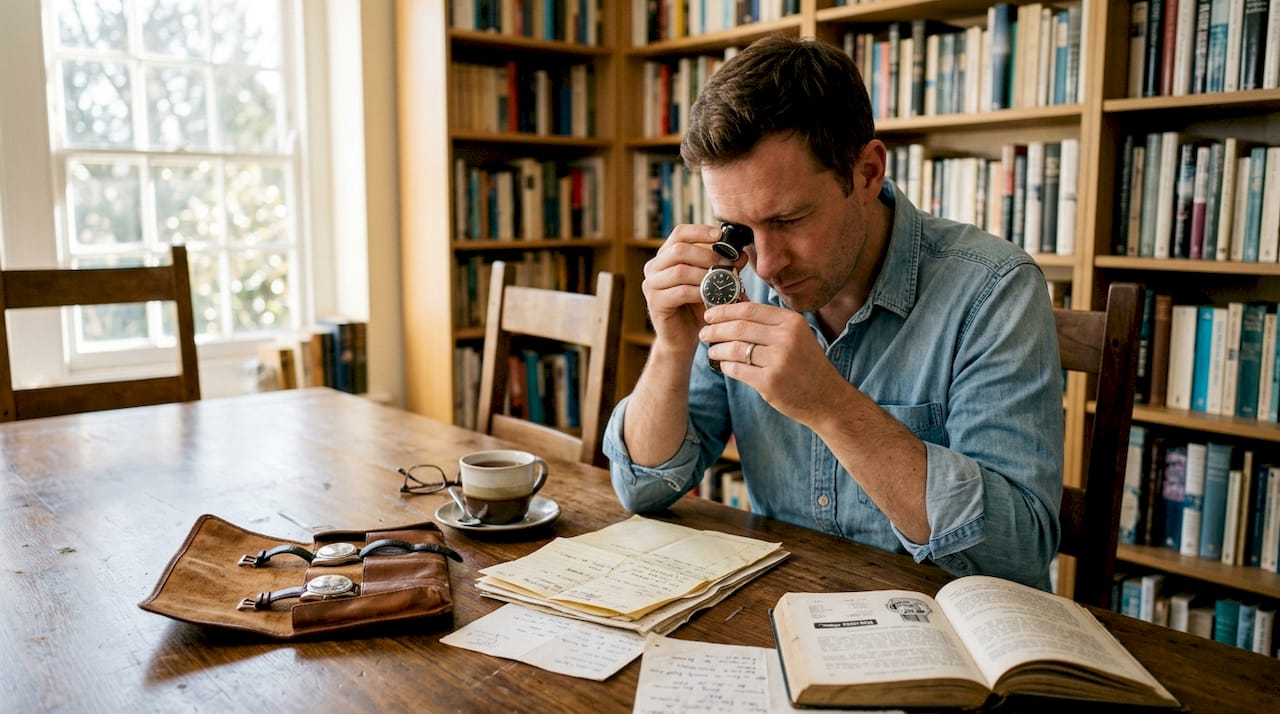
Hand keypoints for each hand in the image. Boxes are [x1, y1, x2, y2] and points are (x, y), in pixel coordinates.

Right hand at [642, 224, 743, 352]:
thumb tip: (742, 254)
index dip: (700, 231)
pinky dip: (699, 292)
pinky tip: (711, 296)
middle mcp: (654, 267)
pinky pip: (680, 291)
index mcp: (665, 256)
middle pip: (679, 250)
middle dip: (707, 255)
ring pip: (680, 270)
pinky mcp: (655, 302)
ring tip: (722, 281)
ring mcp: (651, 285)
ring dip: (705, 274)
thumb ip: (724, 268)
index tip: (720, 235)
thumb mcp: (712, 284)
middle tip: (726, 263)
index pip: (679, 233)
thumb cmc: (696, 308)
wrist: (683, 339)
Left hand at [699, 301, 850, 425]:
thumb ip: (769, 323)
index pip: (749, 309)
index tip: (710, 314)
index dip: (724, 310)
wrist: (827, 398)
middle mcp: (786, 338)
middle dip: (715, 329)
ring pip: (735, 348)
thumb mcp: (796, 336)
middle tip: (704, 333)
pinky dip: (726, 366)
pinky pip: (737, 369)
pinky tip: (724, 365)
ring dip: (718, 349)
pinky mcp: (770, 382)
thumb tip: (733, 308)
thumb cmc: (806, 365)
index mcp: (792, 321)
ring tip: (712, 351)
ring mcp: (778, 360)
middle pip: (739, 327)